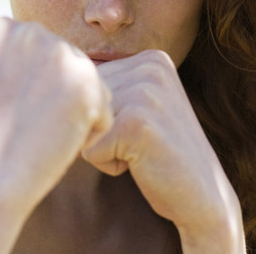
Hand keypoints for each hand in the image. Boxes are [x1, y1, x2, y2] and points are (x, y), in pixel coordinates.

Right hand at [0, 18, 112, 208]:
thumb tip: (47, 52)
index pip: (48, 56)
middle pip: (74, 68)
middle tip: (30, 123)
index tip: (13, 109)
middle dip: (62, 99)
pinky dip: (89, 133)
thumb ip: (20, 57)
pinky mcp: (87, 83)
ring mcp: (62, 55)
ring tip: (42, 130)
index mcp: (8, 30)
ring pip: (94, 88)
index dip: (38, 90)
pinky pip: (106, 113)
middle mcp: (35, 32)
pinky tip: (57, 140)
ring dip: (78, 114)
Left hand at [80, 50, 244, 251]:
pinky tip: (142, 164)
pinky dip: (108, 165)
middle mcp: (151, 66)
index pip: (88, 81)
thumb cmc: (160, 156)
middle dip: (102, 130)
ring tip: (141, 152)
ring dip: (104, 148)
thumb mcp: (138, 105)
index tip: (141, 128)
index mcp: (152, 57)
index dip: (104, 115)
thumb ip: (108, 84)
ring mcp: (145, 92)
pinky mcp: (136, 124)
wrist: (204, 198)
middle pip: (83, 100)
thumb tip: (51, 74)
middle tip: (141, 144)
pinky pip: (88, 149)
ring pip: (83, 124)